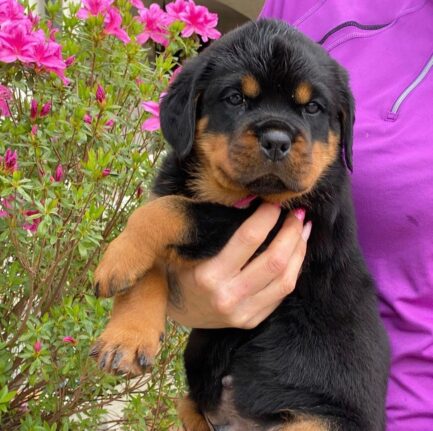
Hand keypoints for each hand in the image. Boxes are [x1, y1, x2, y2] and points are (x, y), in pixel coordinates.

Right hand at [166, 203, 311, 328]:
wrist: (176, 308)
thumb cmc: (180, 268)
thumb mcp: (191, 246)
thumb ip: (218, 225)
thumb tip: (251, 201)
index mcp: (208, 274)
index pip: (249, 238)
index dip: (267, 216)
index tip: (274, 203)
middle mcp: (227, 296)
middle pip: (275, 260)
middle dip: (291, 232)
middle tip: (297, 214)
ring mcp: (242, 313)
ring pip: (286, 280)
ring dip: (299, 251)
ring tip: (303, 230)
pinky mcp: (251, 321)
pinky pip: (281, 295)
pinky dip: (293, 270)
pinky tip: (296, 253)